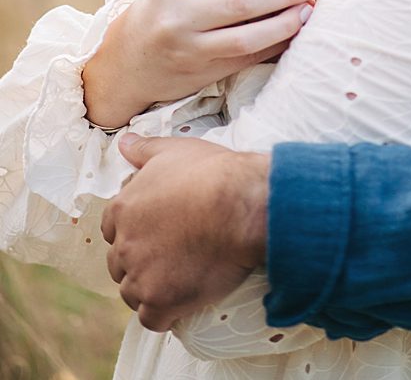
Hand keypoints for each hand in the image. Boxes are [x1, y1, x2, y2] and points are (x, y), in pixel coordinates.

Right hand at [82, 0, 319, 128]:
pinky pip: (246, 58)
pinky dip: (274, 45)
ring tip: (308, 9)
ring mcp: (186, 47)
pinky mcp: (198, 72)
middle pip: (239, 0)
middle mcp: (174, 15)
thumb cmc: (164, 9)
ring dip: (284, 23)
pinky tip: (294, 32)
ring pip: (246, 37)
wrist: (124, 61)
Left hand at [103, 136, 267, 330]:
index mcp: (123, 210)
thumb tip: (124, 142)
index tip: (160, 229)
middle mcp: (124, 245)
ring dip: (152, 288)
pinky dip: (166, 314)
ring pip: (133, 292)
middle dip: (142, 260)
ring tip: (183, 278)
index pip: (112, 229)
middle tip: (176, 253)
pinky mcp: (161, 301)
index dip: (136, 230)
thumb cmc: (215, 174)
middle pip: (121, 263)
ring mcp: (141, 276)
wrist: (246, 206)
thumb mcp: (177, 151)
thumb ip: (145, 149)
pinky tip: (185, 303)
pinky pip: (152, 319)